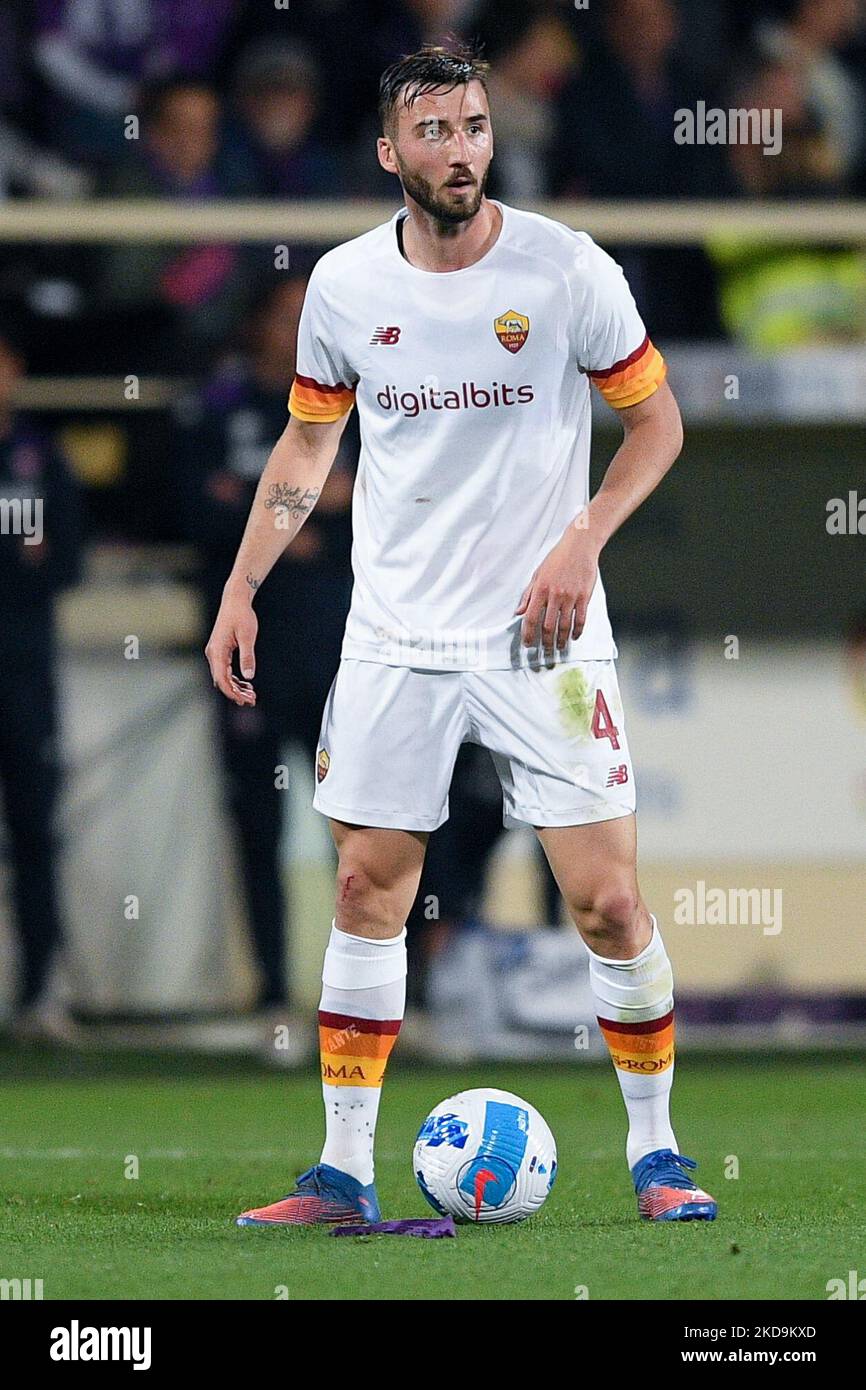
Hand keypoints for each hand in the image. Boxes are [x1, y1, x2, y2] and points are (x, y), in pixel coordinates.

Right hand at [204, 591, 257, 705]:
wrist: (235, 600)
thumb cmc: (242, 616)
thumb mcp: (247, 636)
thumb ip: (247, 656)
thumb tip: (249, 677)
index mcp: (217, 651)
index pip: (221, 679)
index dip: (231, 693)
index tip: (244, 701)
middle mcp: (213, 654)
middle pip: (222, 681)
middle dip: (235, 693)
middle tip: (252, 700)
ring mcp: (215, 653)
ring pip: (223, 677)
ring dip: (236, 688)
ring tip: (251, 695)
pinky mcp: (220, 651)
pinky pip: (225, 670)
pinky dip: (235, 679)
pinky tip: (247, 685)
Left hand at [515, 525, 599, 653]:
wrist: (579, 547)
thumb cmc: (557, 559)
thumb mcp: (537, 574)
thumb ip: (528, 595)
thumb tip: (519, 612)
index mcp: (540, 590)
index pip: (531, 618)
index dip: (528, 634)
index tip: (528, 644)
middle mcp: (554, 595)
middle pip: (548, 626)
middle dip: (545, 642)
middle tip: (545, 652)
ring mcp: (570, 597)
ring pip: (564, 626)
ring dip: (561, 640)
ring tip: (559, 648)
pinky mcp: (584, 597)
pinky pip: (580, 619)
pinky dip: (577, 631)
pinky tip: (574, 637)